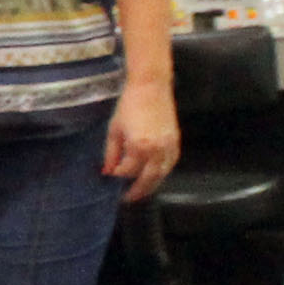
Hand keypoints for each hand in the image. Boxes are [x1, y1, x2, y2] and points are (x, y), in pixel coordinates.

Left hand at [102, 75, 179, 204]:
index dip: (118, 176)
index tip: (110, 177)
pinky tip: (154, 175)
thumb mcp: (114, 130)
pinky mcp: (175, 142)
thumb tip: (108, 171)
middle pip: (148, 180)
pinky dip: (162, 172)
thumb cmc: (130, 105)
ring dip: (151, 185)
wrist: (151, 87)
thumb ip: (111, 154)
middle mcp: (156, 150)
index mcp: (139, 147)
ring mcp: (169, 147)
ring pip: (161, 175)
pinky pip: (170, 164)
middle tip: (127, 198)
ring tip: (140, 190)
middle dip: (137, 191)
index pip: (128, 171)